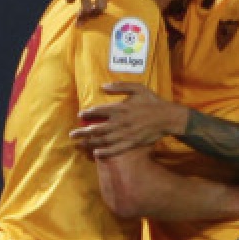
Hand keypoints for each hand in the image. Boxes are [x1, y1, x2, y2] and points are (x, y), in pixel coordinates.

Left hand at [70, 82, 189, 156]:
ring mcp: (125, 134)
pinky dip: (105, 152)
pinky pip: (116, 149)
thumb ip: (120, 86)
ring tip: (80, 144)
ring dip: (90, 142)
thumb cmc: (152, 101)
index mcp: (120, 108)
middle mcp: (120, 122)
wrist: (167, 117)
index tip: (80, 116)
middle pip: (97, 129)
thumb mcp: (138, 88)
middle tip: (72, 134)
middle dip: (83, 132)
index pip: (99, 111)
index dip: (88, 114)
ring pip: (104, 140)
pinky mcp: (132, 143)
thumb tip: (103, 86)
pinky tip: (96, 153)